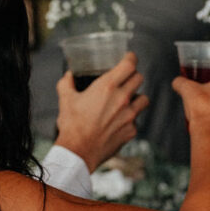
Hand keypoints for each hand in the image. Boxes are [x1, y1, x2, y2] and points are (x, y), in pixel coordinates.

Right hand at [55, 53, 148, 172]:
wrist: (78, 152)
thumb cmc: (72, 125)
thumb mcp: (65, 100)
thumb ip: (66, 83)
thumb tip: (68, 76)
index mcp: (107, 87)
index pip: (129, 64)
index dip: (131, 58)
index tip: (129, 58)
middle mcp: (122, 98)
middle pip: (139, 78)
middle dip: (132, 76)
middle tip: (125, 79)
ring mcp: (129, 115)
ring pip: (144, 98)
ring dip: (137, 97)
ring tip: (127, 101)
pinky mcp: (131, 130)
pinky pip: (136, 119)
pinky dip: (130, 118)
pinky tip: (119, 121)